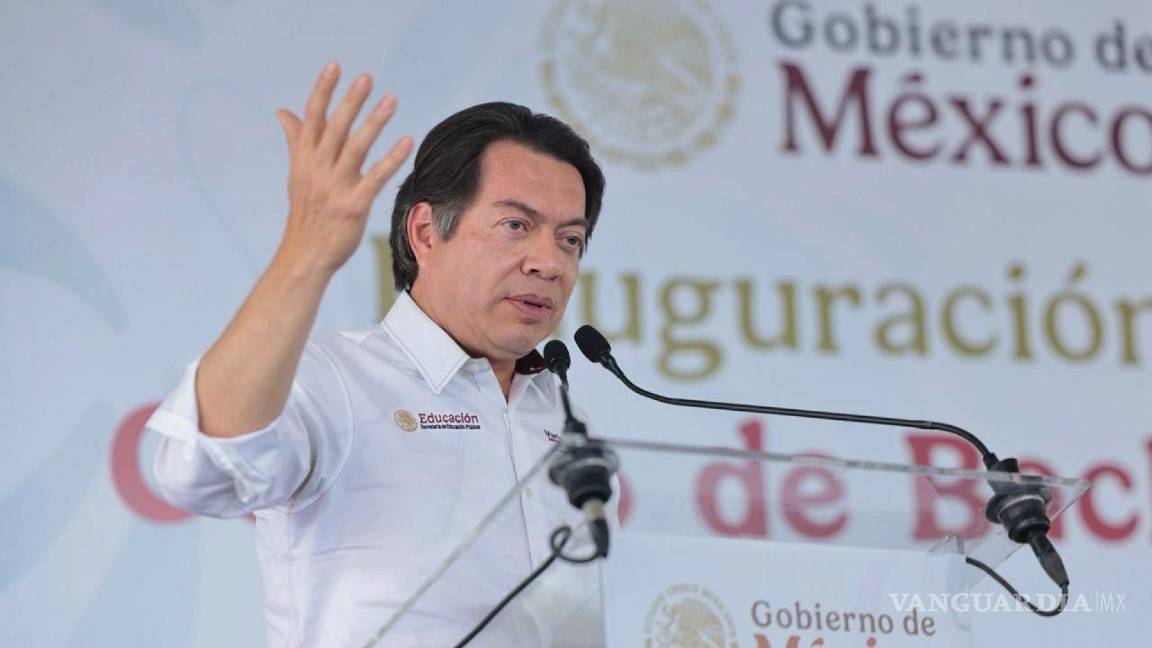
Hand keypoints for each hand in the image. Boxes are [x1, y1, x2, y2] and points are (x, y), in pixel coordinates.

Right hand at [273, 61, 413, 274]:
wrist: (305, 255)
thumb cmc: (306, 212)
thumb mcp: (297, 174)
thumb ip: (296, 140)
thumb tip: (282, 110)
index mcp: (304, 159)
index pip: (312, 118)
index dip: (322, 91)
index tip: (334, 66)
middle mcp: (318, 170)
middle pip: (334, 128)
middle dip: (350, 101)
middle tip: (366, 77)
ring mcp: (335, 188)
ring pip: (355, 148)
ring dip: (374, 122)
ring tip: (391, 100)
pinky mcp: (353, 206)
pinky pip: (375, 178)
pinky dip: (391, 158)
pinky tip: (406, 141)